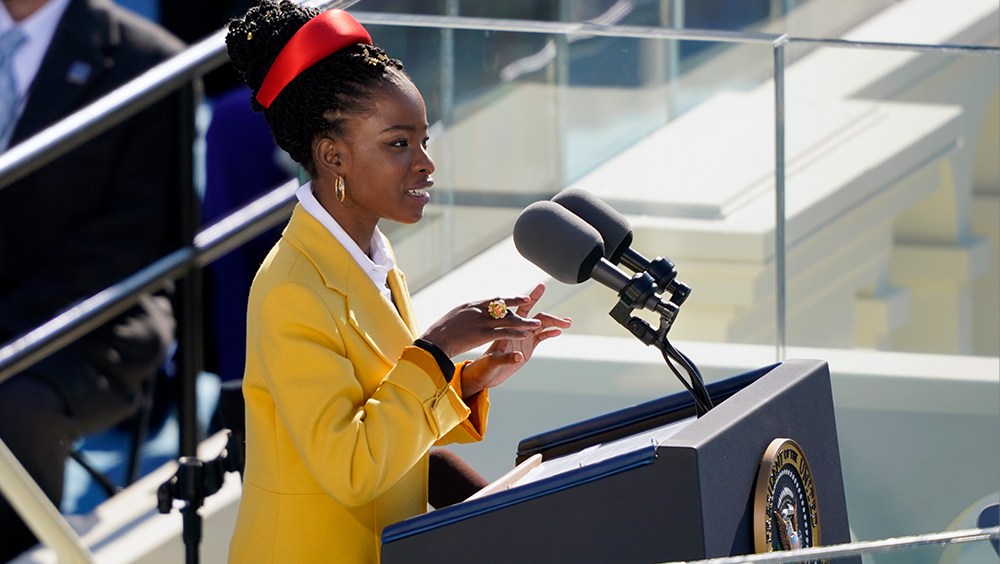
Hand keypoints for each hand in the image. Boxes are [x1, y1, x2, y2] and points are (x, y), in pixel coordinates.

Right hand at [418, 293, 542, 358]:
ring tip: (536, 323)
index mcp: (471, 305)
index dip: (508, 299)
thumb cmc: (440, 333)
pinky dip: (516, 333)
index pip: (494, 300)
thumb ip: (464, 316)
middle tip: (530, 302)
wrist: (435, 341)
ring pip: (508, 320)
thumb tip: (467, 315)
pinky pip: (504, 332)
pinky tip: (526, 334)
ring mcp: (481, 322)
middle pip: (503, 307)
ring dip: (523, 322)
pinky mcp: (483, 334)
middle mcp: (478, 310)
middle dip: (518, 305)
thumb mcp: (453, 318)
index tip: (520, 298)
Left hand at [460, 284, 571, 398]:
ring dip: (554, 323)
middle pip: (535, 316)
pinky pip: (540, 336)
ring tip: (568, 323)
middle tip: (564, 319)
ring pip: (541, 325)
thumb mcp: (493, 361)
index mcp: (508, 328)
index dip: (531, 298)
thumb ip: (507, 358)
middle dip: (550, 316)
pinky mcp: (527, 346)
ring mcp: (523, 337)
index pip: (521, 309)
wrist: (485, 374)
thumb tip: (519, 356)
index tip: (541, 288)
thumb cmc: (485, 365)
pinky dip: (550, 333)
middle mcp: (517, 329)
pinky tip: (558, 332)